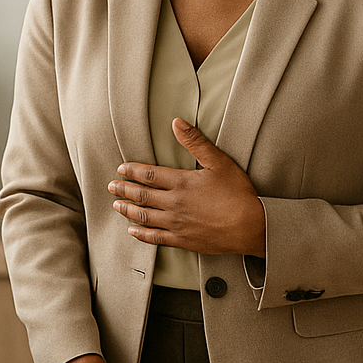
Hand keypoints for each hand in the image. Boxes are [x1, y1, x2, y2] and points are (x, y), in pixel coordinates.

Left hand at [109, 118, 265, 255]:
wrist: (250, 227)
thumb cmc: (238, 194)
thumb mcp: (219, 162)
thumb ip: (196, 142)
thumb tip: (177, 123)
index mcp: (182, 183)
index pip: (149, 175)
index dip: (133, 171)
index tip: (121, 169)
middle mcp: (174, 203)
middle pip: (142, 196)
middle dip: (124, 189)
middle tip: (111, 186)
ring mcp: (176, 223)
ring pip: (144, 216)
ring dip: (128, 210)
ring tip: (116, 206)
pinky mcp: (182, 240)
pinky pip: (155, 238)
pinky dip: (141, 234)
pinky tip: (132, 231)